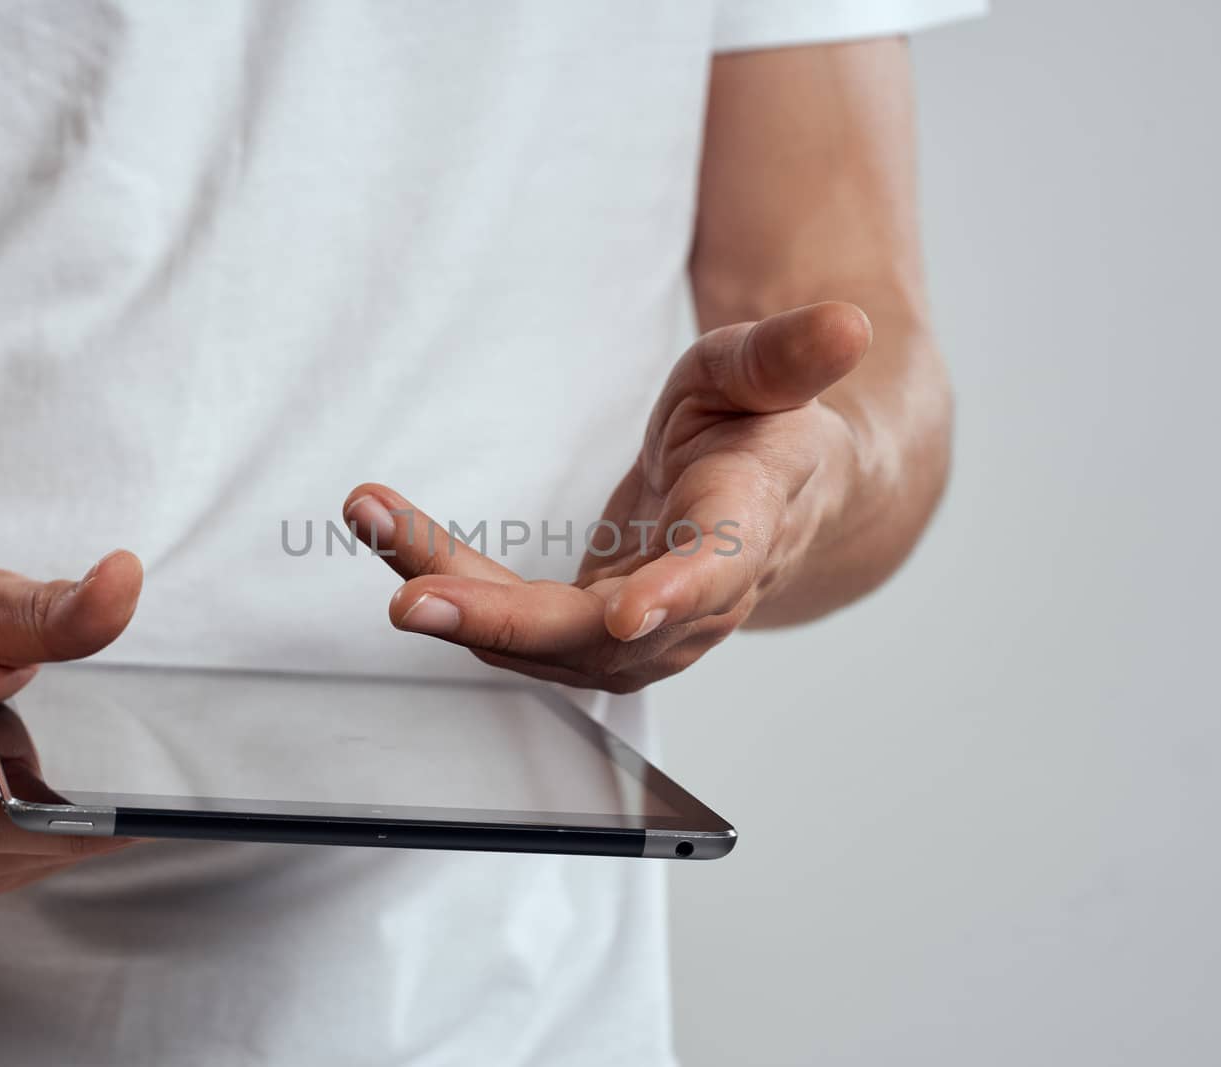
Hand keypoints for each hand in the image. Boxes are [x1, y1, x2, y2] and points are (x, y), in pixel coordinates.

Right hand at [0, 550, 142, 899]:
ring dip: (55, 826)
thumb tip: (125, 577)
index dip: (63, 827)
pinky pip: (0, 867)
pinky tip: (35, 791)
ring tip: (39, 756)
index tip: (132, 819)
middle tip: (121, 774)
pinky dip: (34, 839)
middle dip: (77, 816)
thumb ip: (53, 608)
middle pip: (9, 842)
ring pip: (13, 863)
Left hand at [343, 302, 869, 691]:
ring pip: (535, 640)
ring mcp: (636, 636)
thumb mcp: (765, 376)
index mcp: (747, 529)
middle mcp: (691, 605)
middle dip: (501, 622)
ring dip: (448, 593)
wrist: (764, 506)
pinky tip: (386, 527)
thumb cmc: (761, 432)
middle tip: (412, 596)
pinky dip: (445, 580)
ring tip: (372, 518)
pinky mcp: (588, 638)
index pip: (717, 573)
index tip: (625, 614)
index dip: (673, 597)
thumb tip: (849, 322)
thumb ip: (788, 358)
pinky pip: (507, 622)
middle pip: (596, 636)